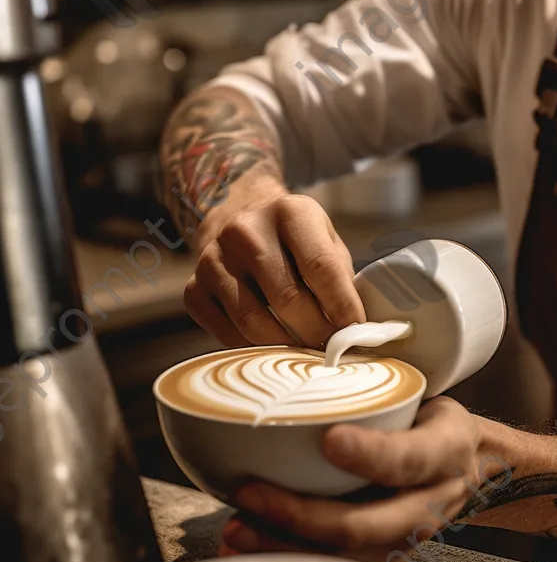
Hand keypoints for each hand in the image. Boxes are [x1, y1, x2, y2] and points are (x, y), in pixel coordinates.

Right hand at [184, 191, 365, 348]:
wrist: (240, 219)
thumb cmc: (295, 239)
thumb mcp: (325, 240)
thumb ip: (341, 277)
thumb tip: (356, 328)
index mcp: (290, 212)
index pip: (322, 268)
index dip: (342, 306)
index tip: (355, 331)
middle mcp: (246, 230)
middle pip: (288, 299)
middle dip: (316, 332)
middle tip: (331, 347)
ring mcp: (214, 259)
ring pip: (254, 322)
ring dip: (286, 346)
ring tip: (306, 349)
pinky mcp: (194, 287)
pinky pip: (226, 333)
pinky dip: (253, 347)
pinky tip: (273, 344)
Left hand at [219, 399, 506, 561]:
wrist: (478, 469)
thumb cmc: (436, 425)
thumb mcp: (425, 398)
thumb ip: (378, 392)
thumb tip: (300, 368)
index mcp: (444, 453)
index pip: (407, 458)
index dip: (368, 453)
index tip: (329, 438)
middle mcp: (428, 505)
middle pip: (365, 524)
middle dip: (300, 515)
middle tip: (249, 491)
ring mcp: (407, 540)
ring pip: (344, 557)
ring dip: (284, 546)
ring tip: (236, 528)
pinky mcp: (386, 559)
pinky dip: (289, 561)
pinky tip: (251, 548)